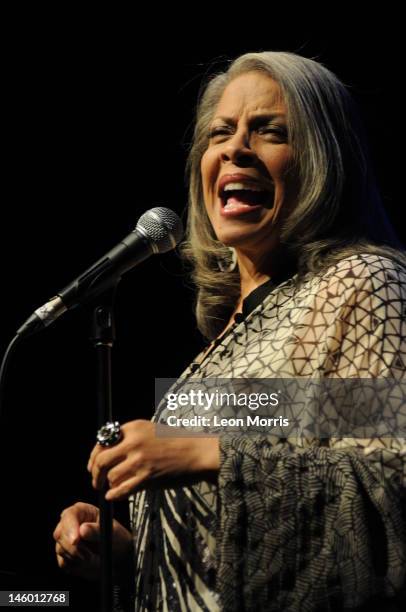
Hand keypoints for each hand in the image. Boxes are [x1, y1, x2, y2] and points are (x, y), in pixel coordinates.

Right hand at [53, 502, 132, 580]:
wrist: (117, 557)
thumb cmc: (116, 539)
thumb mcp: (112, 532)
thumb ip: (97, 530)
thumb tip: (82, 529)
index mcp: (82, 511)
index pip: (69, 515)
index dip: (70, 527)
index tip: (76, 540)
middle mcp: (70, 523)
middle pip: (60, 533)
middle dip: (74, 547)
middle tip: (89, 554)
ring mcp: (65, 539)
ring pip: (61, 549)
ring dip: (77, 557)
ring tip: (92, 556)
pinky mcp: (64, 555)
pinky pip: (63, 562)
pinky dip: (75, 565)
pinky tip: (87, 562)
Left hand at [87, 419, 219, 500]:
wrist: (198, 452)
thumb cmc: (176, 441)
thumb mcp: (151, 430)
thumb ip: (130, 437)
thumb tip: (108, 450)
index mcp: (133, 428)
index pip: (102, 442)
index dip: (93, 457)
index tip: (93, 466)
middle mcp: (133, 442)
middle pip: (101, 460)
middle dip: (94, 474)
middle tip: (96, 481)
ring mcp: (140, 460)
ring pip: (110, 476)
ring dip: (107, 485)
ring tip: (109, 488)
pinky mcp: (147, 477)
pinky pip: (122, 489)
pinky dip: (114, 494)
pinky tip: (113, 495)